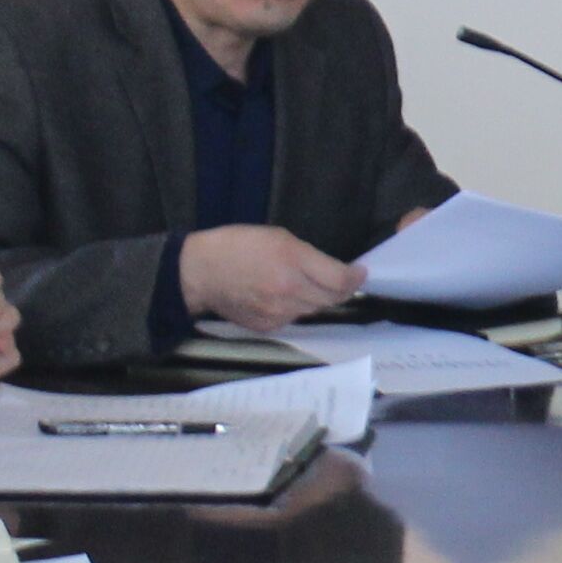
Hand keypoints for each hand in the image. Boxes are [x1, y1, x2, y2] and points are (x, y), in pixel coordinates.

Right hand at [178, 224, 367, 334]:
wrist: (201, 272)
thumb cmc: (238, 245)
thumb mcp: (278, 236)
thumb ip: (308, 256)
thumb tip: (334, 272)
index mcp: (292, 261)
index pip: (338, 280)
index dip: (355, 278)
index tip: (360, 273)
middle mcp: (289, 290)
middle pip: (330, 298)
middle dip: (339, 289)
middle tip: (340, 279)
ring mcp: (278, 312)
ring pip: (314, 310)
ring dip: (317, 299)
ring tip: (306, 285)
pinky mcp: (268, 326)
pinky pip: (294, 319)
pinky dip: (296, 308)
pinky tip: (283, 296)